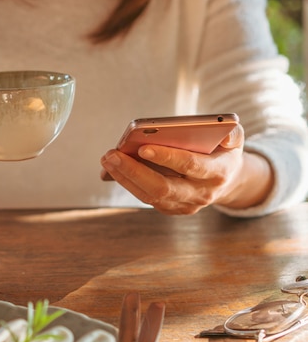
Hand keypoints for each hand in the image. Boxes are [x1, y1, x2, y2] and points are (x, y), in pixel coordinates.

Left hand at [100, 125, 272, 213]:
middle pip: (163, 187)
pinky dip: (127, 182)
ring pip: (150, 195)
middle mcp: (201, 194)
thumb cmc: (223, 151)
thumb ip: (231, 132)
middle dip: (134, 170)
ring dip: (125, 177)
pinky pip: (145, 197)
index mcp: (218, 173)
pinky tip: (112, 168)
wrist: (227, 180)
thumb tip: (223, 133)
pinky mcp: (171, 208)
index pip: (191, 166)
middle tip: (112, 155)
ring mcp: (185, 205)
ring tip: (107, 159)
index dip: (167, 157)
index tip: (143, 147)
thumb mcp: (234, 138)